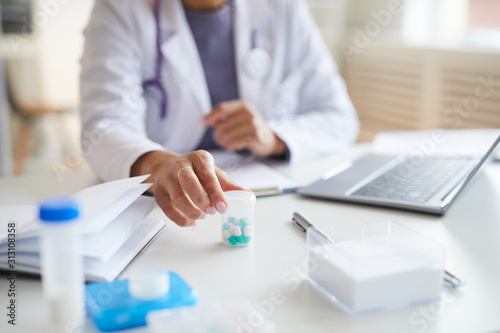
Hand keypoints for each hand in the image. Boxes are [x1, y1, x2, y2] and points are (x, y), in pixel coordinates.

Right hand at [131, 150, 245, 226]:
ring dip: (191, 211)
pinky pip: (167, 209)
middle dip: (201, 200)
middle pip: (188, 182)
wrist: (168, 166)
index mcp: (199, 158)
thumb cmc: (197, 172)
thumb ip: (229, 185)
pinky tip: (191, 222)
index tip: (223, 207)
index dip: (216, 193)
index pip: (208, 175)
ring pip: (177, 197)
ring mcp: (167, 178)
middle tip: (212, 213)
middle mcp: (181, 165)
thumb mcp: (214, 173)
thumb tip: (248, 196)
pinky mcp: (159, 191)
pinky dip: (180, 219)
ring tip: (202, 216)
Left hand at [203, 100, 285, 156]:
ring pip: (227, 135)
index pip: (222, 108)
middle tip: (219, 139)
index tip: (201, 124)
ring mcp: (254, 124)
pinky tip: (233, 146)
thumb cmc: (249, 128)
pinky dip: (230, 147)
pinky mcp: (256, 137)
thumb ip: (221, 118)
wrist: (269, 139)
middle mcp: (249, 113)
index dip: (209, 116)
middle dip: (217, 135)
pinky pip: (235, 143)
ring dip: (223, 142)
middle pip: (223, 125)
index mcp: (243, 105)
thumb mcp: (237, 118)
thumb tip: (204, 121)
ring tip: (226, 143)